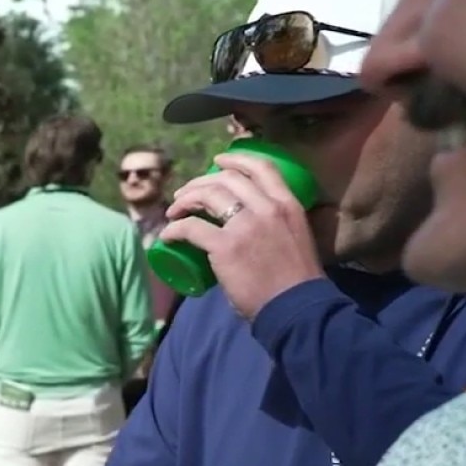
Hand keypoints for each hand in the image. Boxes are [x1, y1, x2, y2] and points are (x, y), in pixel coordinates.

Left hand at [159, 153, 324, 319]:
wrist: (296, 308)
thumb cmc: (297, 280)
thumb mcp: (296, 237)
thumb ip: (278, 225)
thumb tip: (254, 227)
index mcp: (288, 204)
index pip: (262, 167)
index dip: (236, 158)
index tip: (218, 160)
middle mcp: (266, 207)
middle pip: (225, 179)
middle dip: (200, 182)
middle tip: (185, 194)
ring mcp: (245, 225)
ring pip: (206, 196)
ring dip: (184, 200)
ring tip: (173, 211)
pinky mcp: (225, 246)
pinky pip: (190, 227)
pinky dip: (174, 229)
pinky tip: (168, 235)